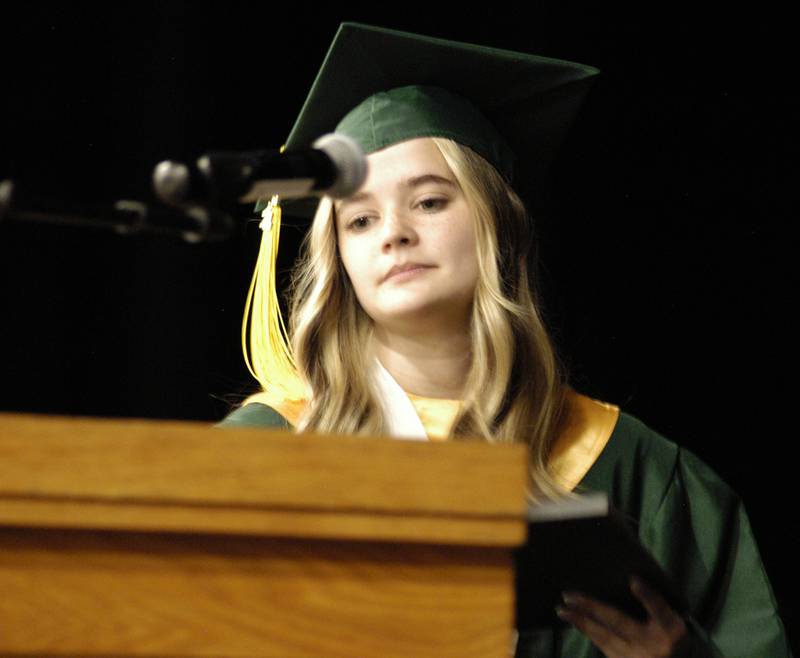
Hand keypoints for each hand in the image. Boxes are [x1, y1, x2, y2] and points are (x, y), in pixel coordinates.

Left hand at [556, 577, 688, 657]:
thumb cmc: (669, 636)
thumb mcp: (671, 619)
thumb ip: (653, 602)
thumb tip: (628, 578)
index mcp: (670, 629)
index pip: (659, 609)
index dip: (647, 595)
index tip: (633, 581)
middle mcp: (653, 646)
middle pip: (619, 622)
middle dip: (592, 608)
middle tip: (569, 595)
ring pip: (604, 637)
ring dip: (581, 622)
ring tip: (562, 609)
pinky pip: (602, 646)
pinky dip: (588, 632)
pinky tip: (575, 621)